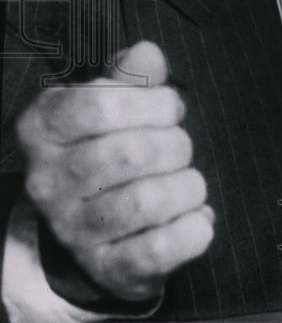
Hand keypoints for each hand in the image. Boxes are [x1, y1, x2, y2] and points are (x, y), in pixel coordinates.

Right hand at [16, 41, 213, 300]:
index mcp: (43, 128)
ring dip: (187, 185)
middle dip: (174, 143)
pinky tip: (197, 216)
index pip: (99, 105)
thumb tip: (147, 54)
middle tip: (180, 146)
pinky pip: (157, 250)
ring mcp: (73, 230)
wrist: (93, 228)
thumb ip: (131, 75)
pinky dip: (192, 229)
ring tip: (189, 181)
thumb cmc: (107, 147)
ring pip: (145, 202)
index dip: (151, 102)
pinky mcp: (106, 268)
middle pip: (129, 152)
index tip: (171, 107)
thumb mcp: (111, 101)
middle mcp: (48, 181)